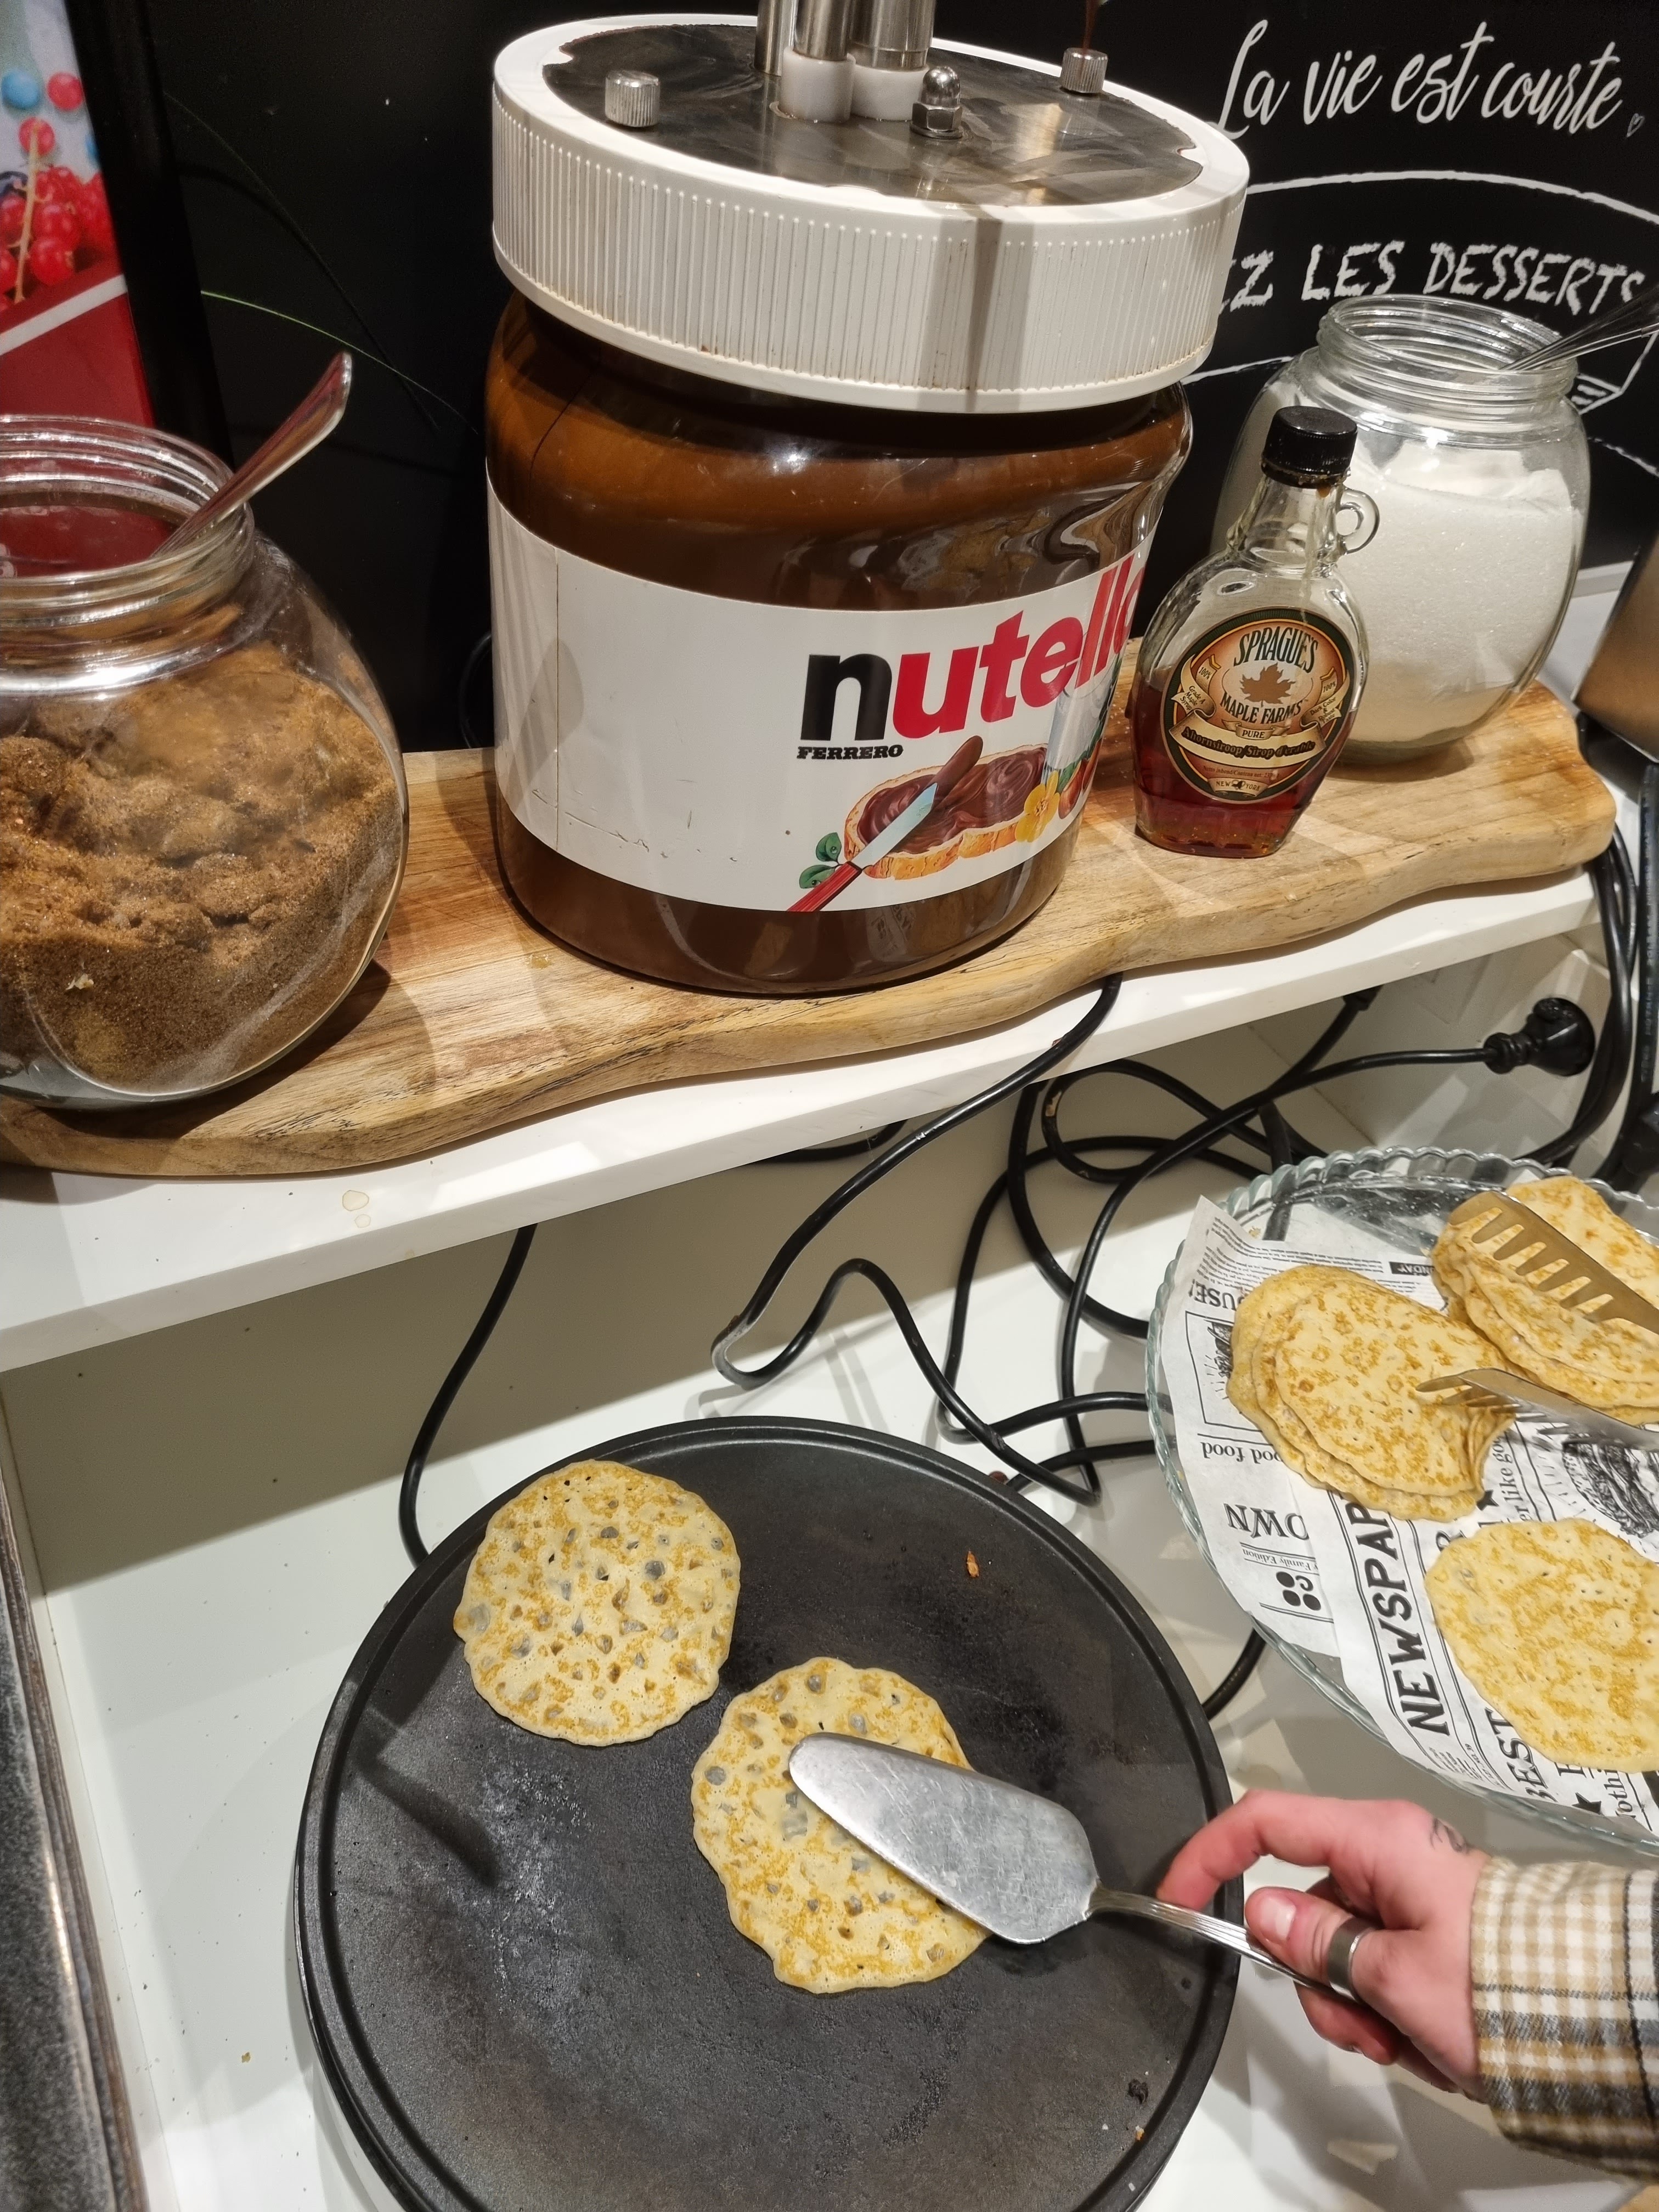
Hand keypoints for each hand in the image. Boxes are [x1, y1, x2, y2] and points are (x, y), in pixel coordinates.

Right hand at [1158, 1790, 1486, 2095]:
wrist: (1586, 2017)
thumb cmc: (1495, 1982)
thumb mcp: (1392, 1974)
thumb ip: (1316, 1943)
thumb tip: (1264, 1913)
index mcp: (1377, 1838)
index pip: (1266, 1822)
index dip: (1210, 1855)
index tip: (1177, 1897)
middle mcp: (1388, 1855)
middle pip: (1303, 1906)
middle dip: (1318, 1979)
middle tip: (1361, 2025)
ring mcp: (1408, 1896)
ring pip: (1336, 1951)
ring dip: (1356, 2008)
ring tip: (1406, 2038)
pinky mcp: (1426, 1933)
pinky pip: (1373, 1970)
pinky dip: (1387, 2012)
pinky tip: (1426, 2036)